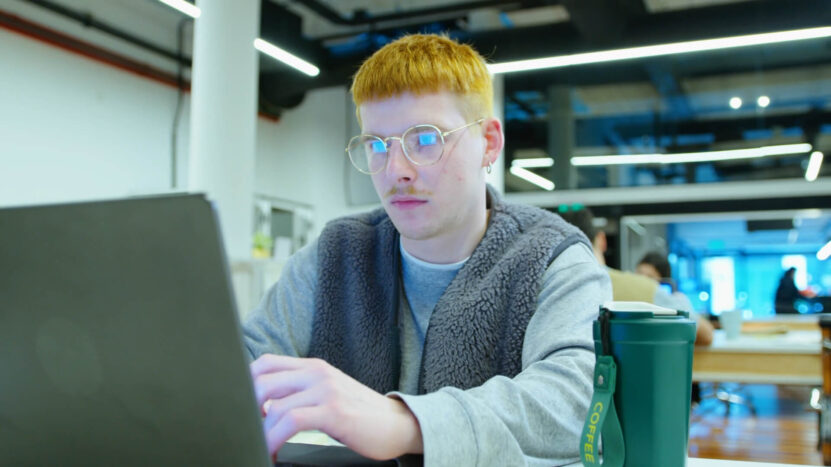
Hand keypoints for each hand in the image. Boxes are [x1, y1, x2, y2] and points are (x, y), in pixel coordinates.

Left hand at [250, 354, 423, 459]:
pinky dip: (274, 438)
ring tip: (259, 447)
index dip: (246, 383)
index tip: (239, 407)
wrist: (398, 424)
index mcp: (314, 367)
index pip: (266, 363)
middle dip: (246, 409)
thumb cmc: (360, 414)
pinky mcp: (333, 411)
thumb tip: (266, 406)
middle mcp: (318, 373)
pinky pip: (291, 421)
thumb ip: (301, 392)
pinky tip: (273, 451)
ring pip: (274, 405)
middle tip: (244, 431)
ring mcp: (326, 390)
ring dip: (260, 432)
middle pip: (263, 381)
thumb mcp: (329, 393)